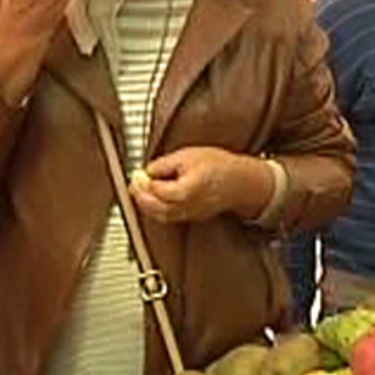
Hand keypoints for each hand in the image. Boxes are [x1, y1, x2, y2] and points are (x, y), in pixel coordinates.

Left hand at [128, 146, 273, 223]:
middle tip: (134, 184)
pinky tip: (151, 199)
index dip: (145, 184)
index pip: (160, 192)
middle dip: (141, 197)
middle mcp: (190, 205)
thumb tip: (145, 172)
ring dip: (146, 205)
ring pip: (161, 217)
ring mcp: (191, 214)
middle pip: (158, 208)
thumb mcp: (187, 155)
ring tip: (140, 190)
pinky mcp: (191, 217)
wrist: (240, 181)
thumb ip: (163, 165)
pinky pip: (168, 218)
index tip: (138, 174)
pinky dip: (155, 210)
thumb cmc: (218, 166)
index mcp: (190, 188)